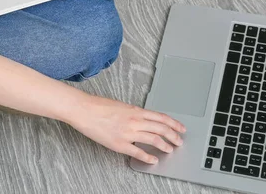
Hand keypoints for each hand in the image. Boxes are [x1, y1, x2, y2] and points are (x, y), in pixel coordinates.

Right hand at [68, 96, 185, 163]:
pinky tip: (153, 160)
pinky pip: (138, 152)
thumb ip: (133, 113)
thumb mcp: (121, 106)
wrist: (84, 110)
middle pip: (161, 128)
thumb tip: (142, 120)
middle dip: (174, 136)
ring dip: (165, 146)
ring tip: (170, 150)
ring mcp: (128, 133)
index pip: (161, 117)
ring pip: (154, 139)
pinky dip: (148, 157)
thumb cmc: (99, 106)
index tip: (181, 128)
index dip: (174, 123)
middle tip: (179, 141)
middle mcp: (135, 121)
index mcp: (136, 111)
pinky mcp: (120, 144)